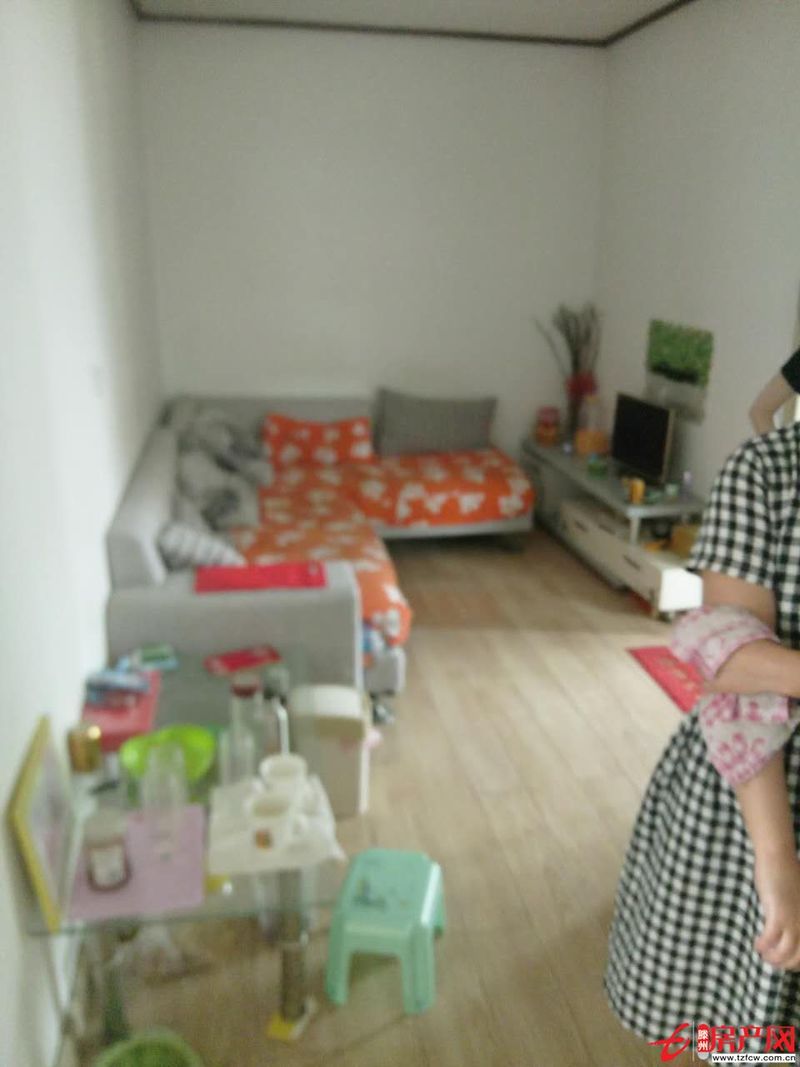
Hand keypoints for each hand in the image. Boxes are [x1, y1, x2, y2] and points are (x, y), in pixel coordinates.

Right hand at [754, 853, 799, 968]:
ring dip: (774, 959)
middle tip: (772, 961)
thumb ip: (796, 914)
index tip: (786, 962)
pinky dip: (764, 946)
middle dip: (785, 964)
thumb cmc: (786, 874)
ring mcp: (794, 921)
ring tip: (764, 955)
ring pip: (786, 954)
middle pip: (798, 957)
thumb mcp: (796, 899)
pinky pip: (771, 940)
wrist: (778, 857)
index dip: (797, 962)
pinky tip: (757, 944)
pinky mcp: (778, 916)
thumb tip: (787, 928)